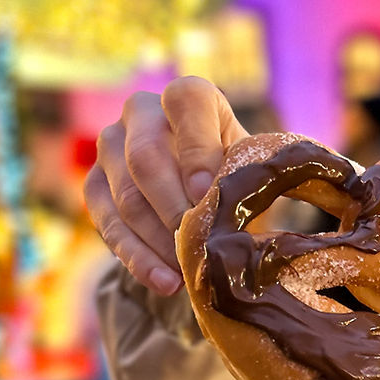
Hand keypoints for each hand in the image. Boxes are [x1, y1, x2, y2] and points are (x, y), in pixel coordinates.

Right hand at [84, 76, 247, 294]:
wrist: (201, 192)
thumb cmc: (237, 176)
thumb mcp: (255, 169)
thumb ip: (262, 178)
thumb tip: (285, 215)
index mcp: (189, 97)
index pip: (185, 102)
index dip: (196, 147)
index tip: (208, 193)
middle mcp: (142, 112)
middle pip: (145, 157)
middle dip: (173, 207)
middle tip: (196, 245)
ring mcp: (111, 147)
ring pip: (125, 195)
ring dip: (157, 241)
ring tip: (187, 274)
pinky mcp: (95, 184)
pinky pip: (106, 222)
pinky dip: (137, 257)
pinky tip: (166, 282)